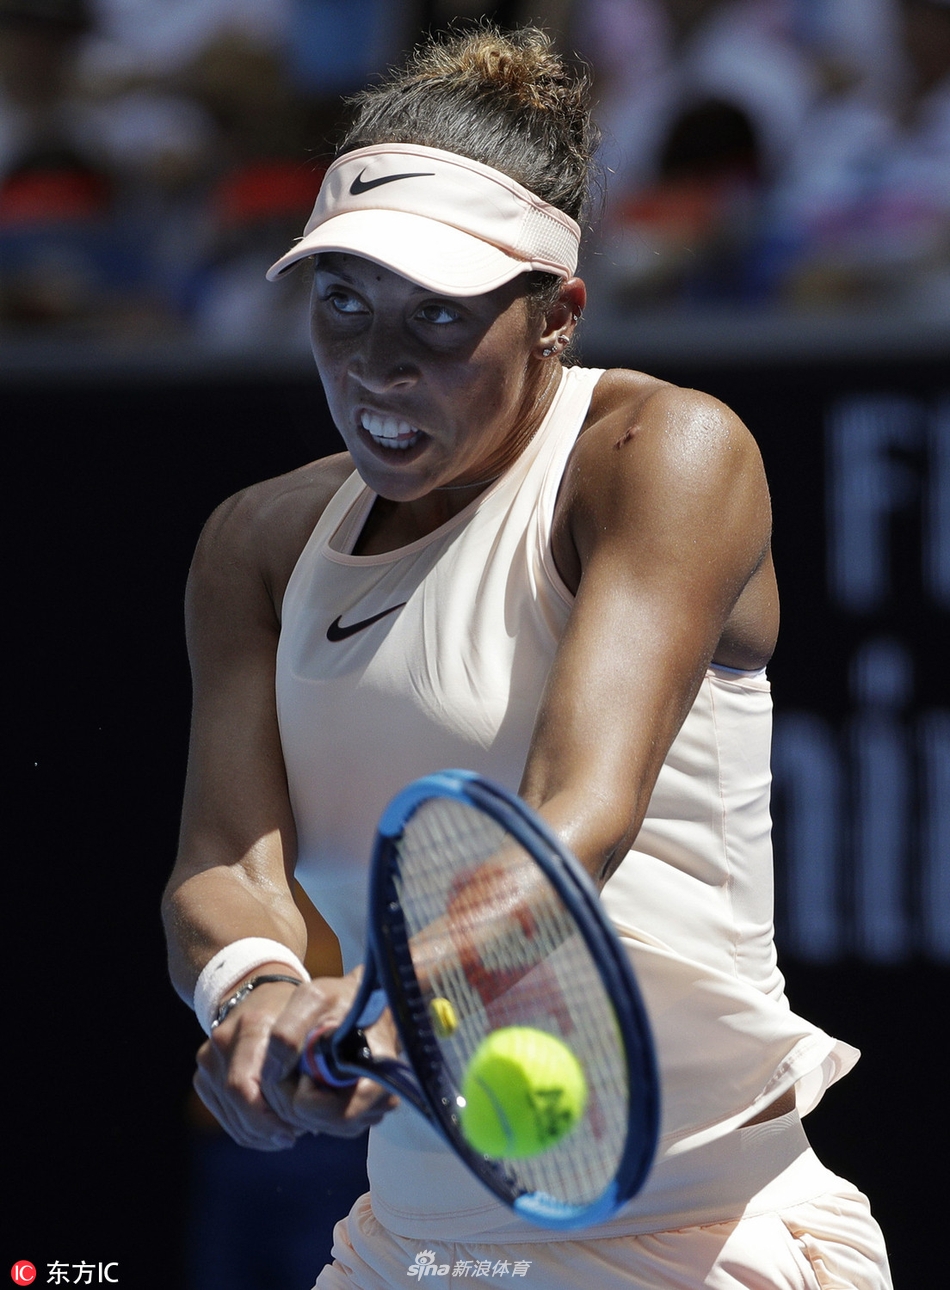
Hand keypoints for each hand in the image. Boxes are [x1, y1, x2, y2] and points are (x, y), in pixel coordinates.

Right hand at [193, 970, 396, 1149]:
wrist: (258, 980)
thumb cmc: (303, 1001)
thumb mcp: (331, 1014)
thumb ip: (339, 1051)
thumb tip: (371, 1097)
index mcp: (257, 1024)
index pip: (251, 1086)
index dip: (276, 1116)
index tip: (302, 1128)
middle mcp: (227, 1037)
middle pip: (241, 1103)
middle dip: (270, 1127)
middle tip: (297, 1135)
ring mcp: (210, 1052)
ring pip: (231, 1114)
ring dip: (261, 1132)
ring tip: (290, 1132)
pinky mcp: (204, 1067)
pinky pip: (223, 1112)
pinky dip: (248, 1127)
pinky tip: (273, 1127)